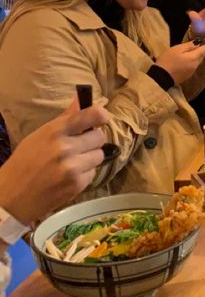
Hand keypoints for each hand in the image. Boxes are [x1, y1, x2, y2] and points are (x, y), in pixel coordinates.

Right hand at [0, 99, 110, 226]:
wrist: (11, 198)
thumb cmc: (24, 162)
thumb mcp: (40, 135)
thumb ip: (65, 118)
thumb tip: (83, 98)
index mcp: (54, 131)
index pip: (91, 115)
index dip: (100, 116)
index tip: (100, 119)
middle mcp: (65, 147)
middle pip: (99, 137)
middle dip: (92, 141)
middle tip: (79, 146)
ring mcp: (73, 168)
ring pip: (99, 155)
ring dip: (89, 158)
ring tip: (72, 163)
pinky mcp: (77, 185)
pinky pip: (93, 173)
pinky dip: (84, 174)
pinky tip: (69, 177)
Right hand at [155, 40, 204, 83]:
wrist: (161, 77)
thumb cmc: (168, 60)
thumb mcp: (177, 49)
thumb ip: (189, 46)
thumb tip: (198, 43)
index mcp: (194, 58)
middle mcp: (196, 65)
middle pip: (202, 56)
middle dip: (202, 50)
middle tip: (200, 43)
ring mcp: (192, 71)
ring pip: (197, 61)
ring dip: (197, 56)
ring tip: (192, 50)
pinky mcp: (187, 76)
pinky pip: (193, 66)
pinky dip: (192, 61)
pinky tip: (186, 59)